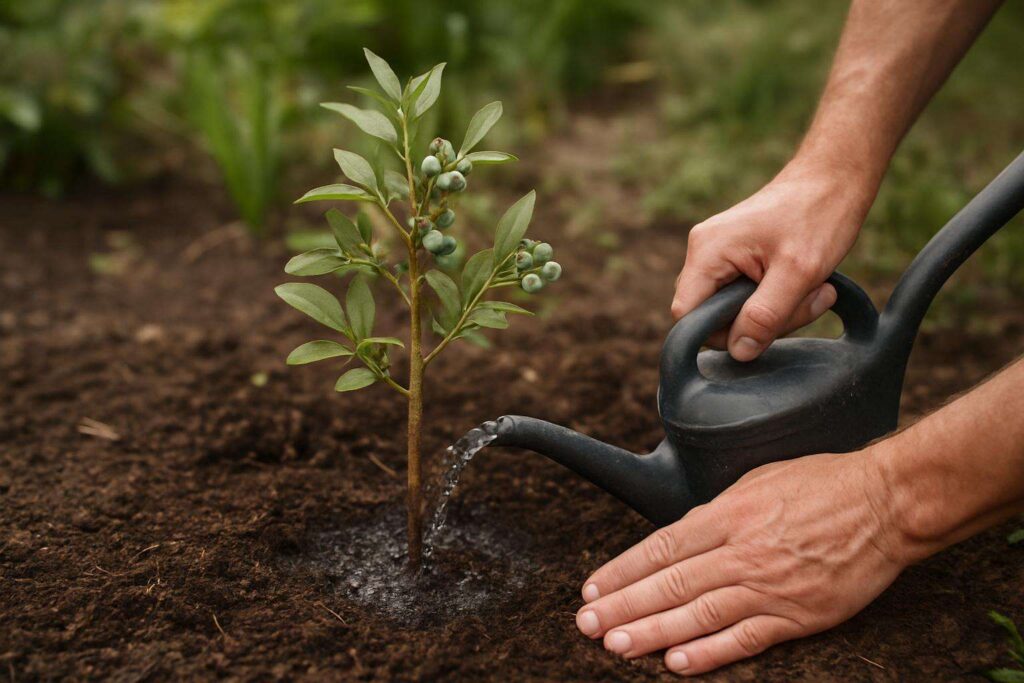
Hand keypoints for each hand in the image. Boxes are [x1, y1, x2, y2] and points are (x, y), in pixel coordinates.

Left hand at [574, 446, 911, 675]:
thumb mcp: (757, 480)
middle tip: (588, 625)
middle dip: (622, 606)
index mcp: (728, 514)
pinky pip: (745, 639)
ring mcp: (769, 587)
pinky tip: (677, 664)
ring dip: (653, 633)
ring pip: (698, 614)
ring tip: (617, 646)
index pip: (660, 548)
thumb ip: (716, 512)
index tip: (592, 589)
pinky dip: (709, 653)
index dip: (621, 571)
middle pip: (670, 584)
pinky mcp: (798, 616)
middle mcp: (741, 552)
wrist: (886, 503)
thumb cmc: (822, 484)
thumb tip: (681, 536)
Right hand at [672, 162, 871, 360]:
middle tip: (804, 303)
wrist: (835, 177)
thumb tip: (738, 352)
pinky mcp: (738, 258)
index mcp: (707, 252)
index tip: (762, 328)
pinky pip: (746, 295)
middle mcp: (704, 252)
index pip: (687, 316)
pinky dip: (777, 299)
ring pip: (734, 309)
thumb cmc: (818, 214)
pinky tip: (804, 285)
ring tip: (814, 290)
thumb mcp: (798, 272)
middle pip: (712, 316)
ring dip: (776, 312)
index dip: (720, 334)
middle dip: (759, 322)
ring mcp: (720, 254)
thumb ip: (765, 315)